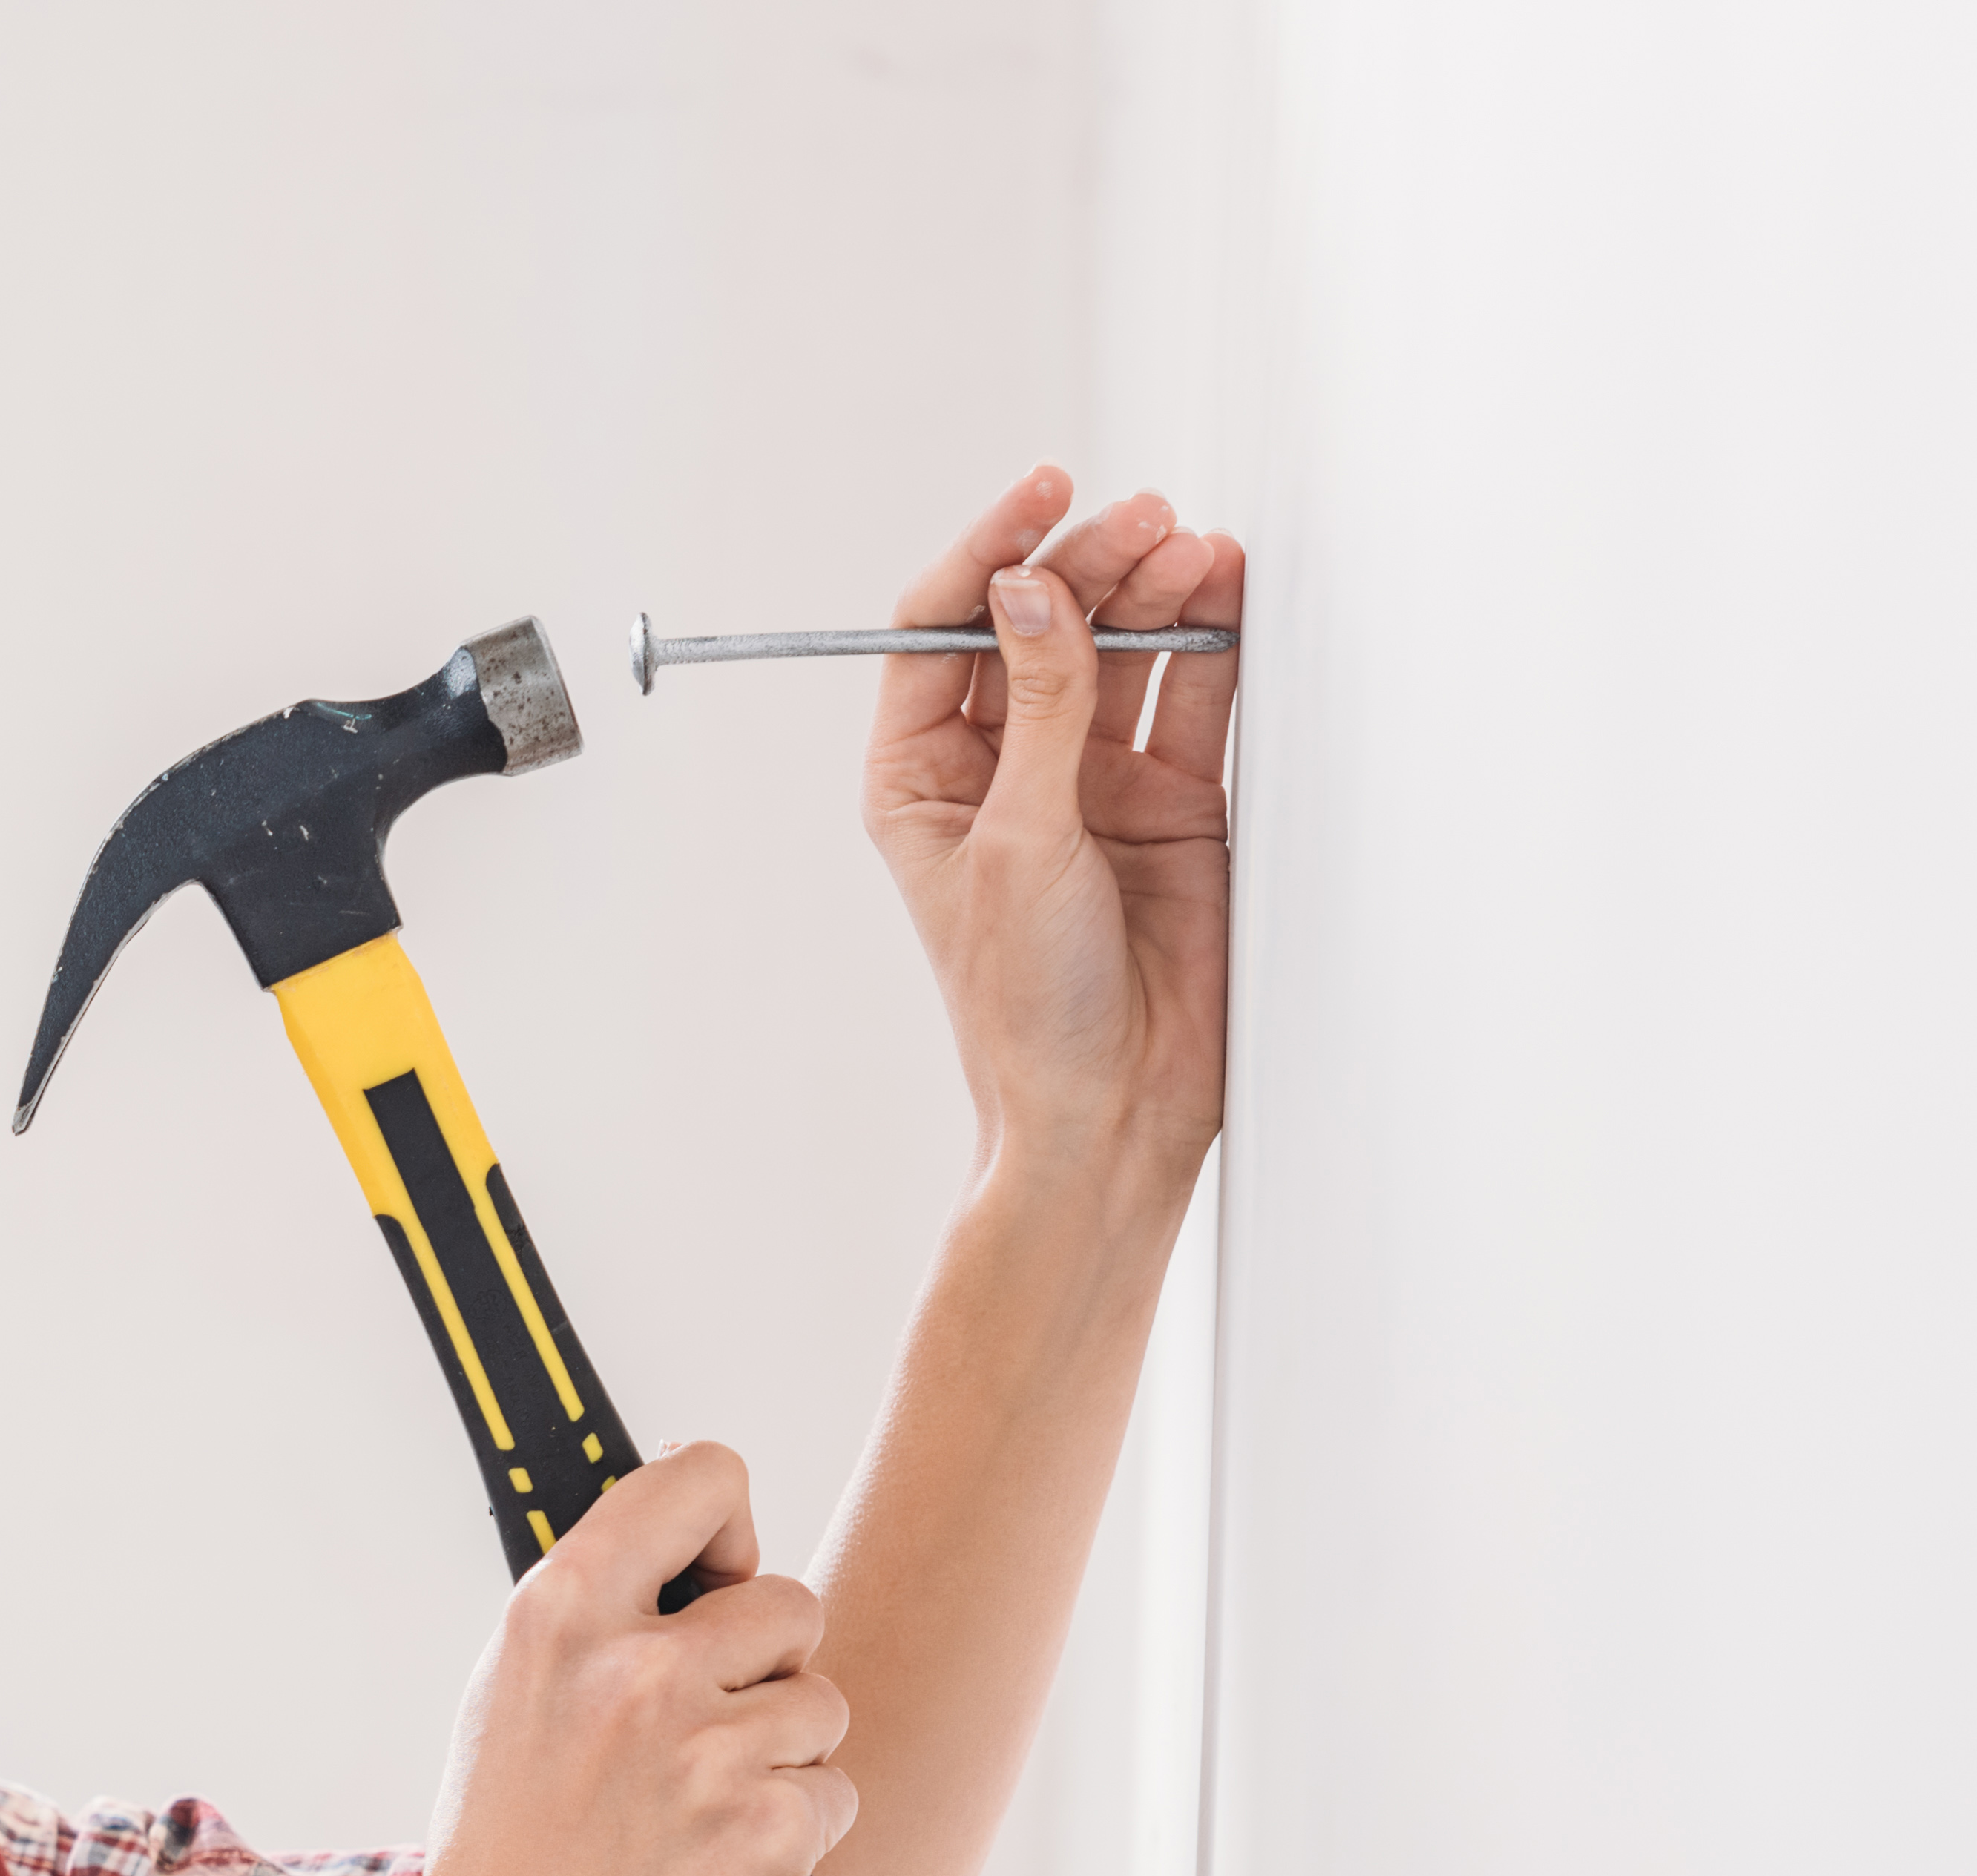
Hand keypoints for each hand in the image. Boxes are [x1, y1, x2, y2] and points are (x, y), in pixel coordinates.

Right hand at [411, 1443, 854, 1875]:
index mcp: (562, 1612)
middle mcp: (637, 1666)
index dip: (727, 1523)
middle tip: (699, 1728)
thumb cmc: (506, 1847)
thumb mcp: (509, 1690)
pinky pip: (834, 1792)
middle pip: (791, 1603)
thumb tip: (692, 1546)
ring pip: (823, 1702)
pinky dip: (793, 1829)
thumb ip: (598, 1609)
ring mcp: (708, 1748)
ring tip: (696, 1805)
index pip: (702, 1478)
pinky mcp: (767, 1827)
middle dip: (766, 1665)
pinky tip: (716, 1858)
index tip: (716, 1572)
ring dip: (781, 1752)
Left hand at [866, 466, 1243, 1192]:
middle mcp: (1004, 768)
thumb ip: (1038, 709)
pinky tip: (1228, 590)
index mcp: (922, 777)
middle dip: (1090, 566)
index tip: (1044, 494)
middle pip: (1043, 626)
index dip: (990, 554)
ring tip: (1194, 551)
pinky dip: (1212, 643)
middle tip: (1144, 524)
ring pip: (1122, 650)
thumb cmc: (1027, 1004)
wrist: (1112, 1105)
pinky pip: (1192, 697)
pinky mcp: (1172, 800)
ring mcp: (1091, 780)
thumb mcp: (1021, 840)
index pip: (944, 631)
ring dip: (1156, 592)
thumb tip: (1030, 591)